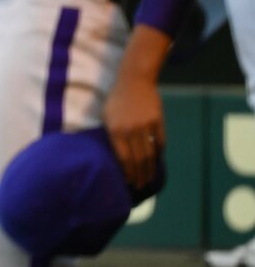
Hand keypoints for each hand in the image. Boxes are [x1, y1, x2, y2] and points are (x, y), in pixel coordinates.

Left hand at [102, 71, 164, 190]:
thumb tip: (119, 157)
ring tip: (150, 178)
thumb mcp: (107, 116)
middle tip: (141, 186)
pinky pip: (160, 142)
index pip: (122, 158)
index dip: (127, 172)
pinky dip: (159, 152)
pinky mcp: (157, 121)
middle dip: (139, 175)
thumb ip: (112, 136)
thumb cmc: (116, 100)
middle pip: (138, 159)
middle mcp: (130, 130)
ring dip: (150, 168)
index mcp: (114, 130)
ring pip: (150, 153)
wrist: (133, 80)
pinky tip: (158, 160)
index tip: (129, 182)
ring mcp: (145, 125)